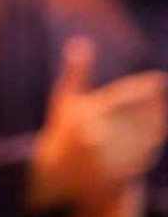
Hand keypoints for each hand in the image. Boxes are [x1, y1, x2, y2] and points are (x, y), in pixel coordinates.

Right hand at [28, 37, 167, 211]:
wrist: (59, 174)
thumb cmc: (63, 130)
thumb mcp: (63, 99)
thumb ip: (77, 72)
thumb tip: (82, 42)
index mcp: (85, 118)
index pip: (122, 99)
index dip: (142, 88)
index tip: (157, 79)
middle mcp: (100, 138)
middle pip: (137, 116)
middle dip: (153, 101)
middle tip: (160, 88)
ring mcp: (112, 157)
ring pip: (145, 134)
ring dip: (158, 118)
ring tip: (161, 104)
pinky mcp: (123, 171)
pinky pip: (147, 151)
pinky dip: (156, 137)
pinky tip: (160, 126)